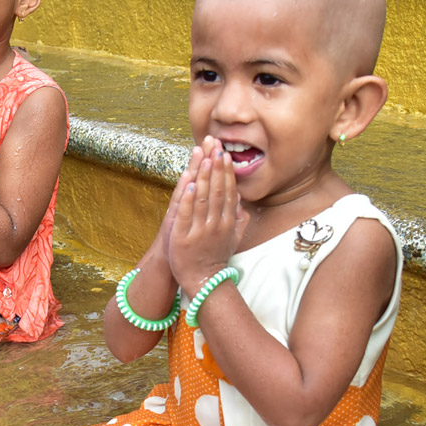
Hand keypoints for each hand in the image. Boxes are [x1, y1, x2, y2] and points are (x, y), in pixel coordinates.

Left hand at [168, 136, 249, 293]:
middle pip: (218, 190)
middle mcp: (216, 223)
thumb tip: (242, 201)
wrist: (201, 280)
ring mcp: (200, 229)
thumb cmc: (215, 257)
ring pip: (204, 198)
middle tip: (216, 146)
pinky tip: (190, 183)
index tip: (225, 154)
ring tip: (204, 157)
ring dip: (204, 176)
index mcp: (227, 222)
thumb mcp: (233, 238)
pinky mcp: (183, 236)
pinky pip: (186, 214)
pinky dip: (189, 198)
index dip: (227, 172)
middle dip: (216, 167)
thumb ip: (239, 219)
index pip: (229, 192)